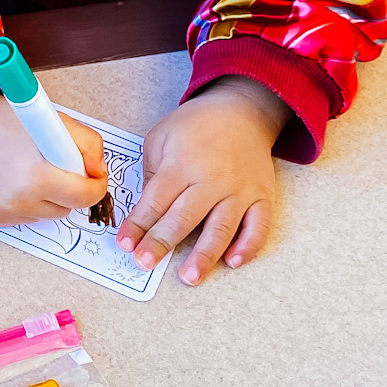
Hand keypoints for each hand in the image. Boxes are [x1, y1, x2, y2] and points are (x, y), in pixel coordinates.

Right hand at [0, 93, 107, 224]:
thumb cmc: (4, 120)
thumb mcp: (56, 121)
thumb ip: (88, 146)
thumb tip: (97, 172)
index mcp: (35, 176)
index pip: (83, 197)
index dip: (94, 186)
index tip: (92, 178)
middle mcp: (14, 200)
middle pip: (64, 209)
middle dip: (67, 190)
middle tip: (53, 166)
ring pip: (41, 215)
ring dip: (43, 197)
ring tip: (26, 170)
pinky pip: (18, 217)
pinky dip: (20, 202)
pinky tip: (7, 180)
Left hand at [119, 77, 284, 284]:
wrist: (243, 109)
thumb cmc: (197, 125)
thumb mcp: (161, 138)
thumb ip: (151, 174)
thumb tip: (144, 211)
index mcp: (182, 164)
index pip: (155, 201)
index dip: (138, 225)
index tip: (124, 244)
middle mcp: (212, 179)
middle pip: (184, 218)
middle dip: (161, 243)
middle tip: (145, 264)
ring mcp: (240, 190)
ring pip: (221, 228)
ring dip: (204, 255)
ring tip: (189, 277)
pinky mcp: (262, 196)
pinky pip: (258, 225)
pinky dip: (248, 246)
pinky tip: (233, 262)